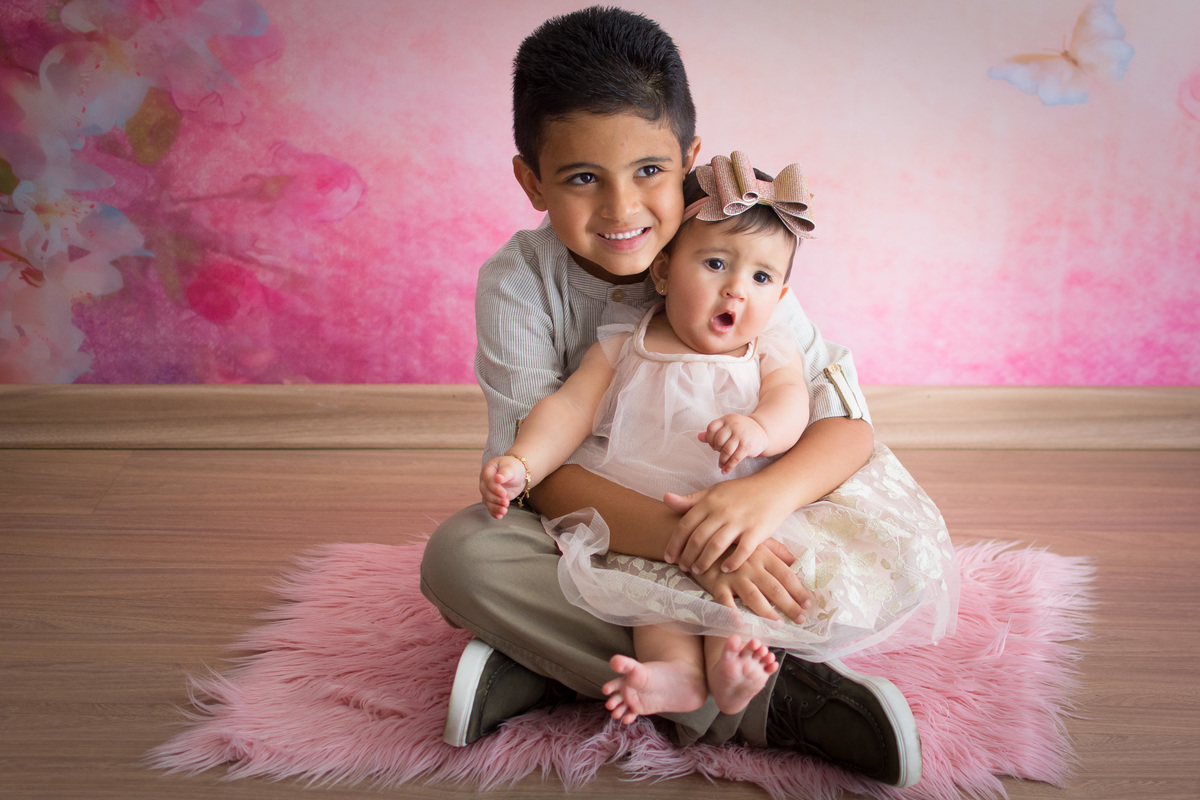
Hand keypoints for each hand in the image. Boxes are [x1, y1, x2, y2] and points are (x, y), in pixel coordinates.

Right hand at [479, 456, 526, 518]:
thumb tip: (498, 478)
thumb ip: (504, 473)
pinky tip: (499, 516)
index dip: (495, 489)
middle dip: (495, 499)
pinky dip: (494, 512)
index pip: (488, 481)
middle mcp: (485, 481)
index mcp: (488, 470)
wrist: (519, 474)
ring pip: (488, 501)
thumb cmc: (514, 468)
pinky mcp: (493, 499)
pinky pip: (491, 507)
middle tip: (506, 502)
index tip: (504, 494)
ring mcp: (488, 491)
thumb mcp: (510, 468)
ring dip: (495, 507)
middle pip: (486, 493)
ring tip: (504, 511)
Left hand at [663, 477, 795, 573]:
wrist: (775, 487)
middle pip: (698, 538)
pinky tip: (725, 569)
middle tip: (683, 568)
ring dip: (704, 561)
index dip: (674, 544)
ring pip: (716, 546)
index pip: (685, 525)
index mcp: (710, 501)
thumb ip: (691, 500)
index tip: (669, 558)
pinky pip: (742, 550)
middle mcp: (722, 510)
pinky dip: (732, 562)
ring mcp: (740, 521)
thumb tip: (665, 498)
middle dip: (687, 556)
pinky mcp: (757, 530)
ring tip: (698, 572)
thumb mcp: (714, 492)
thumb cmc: (741, 492)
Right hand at [690, 540, 811, 622]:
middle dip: (790, 606)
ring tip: (779, 625)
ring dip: (768, 613)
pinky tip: (741, 624)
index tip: (809, 604)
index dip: (799, 590)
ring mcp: (733, 576)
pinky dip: (732, 613)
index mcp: (763, 555)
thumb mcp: (757, 542)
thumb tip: (796, 562)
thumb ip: (777, 551)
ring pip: (754, 597)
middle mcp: (751, 566)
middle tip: (800, 619)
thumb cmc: (733, 545)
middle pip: (774, 589)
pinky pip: (726, 602)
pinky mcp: (717, 584)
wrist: (701, 540)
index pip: (786, 575)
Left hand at [700, 414, 767, 473]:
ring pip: (726, 451)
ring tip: (721, 464)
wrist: (762, 431)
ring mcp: (741, 435)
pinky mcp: (747, 446)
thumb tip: (699, 437)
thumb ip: (714, 432)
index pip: (711, 428)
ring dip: (722, 460)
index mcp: (727, 419)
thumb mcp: (728, 427)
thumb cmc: (741, 430)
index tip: (713, 444)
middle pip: (718, 440)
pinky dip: (729, 466)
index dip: (709, 438)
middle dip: (716, 449)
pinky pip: (735, 459)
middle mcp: (734, 425)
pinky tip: (725, 470)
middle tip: (719, 453)